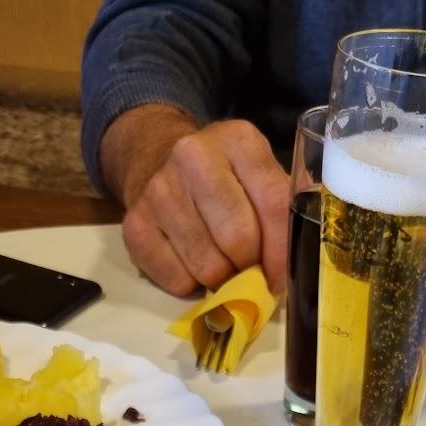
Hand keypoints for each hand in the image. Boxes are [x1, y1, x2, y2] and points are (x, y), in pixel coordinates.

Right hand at [115, 116, 288, 296]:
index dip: (281, 252)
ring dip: (220, 278)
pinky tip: (190, 263)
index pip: (273, 205)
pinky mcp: (135, 223)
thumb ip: (280, 211)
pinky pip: (176, 279)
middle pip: (238, 239)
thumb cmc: (222, 179)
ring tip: (220, 263)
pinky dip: (190, 284)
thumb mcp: (257, 175)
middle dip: (249, 265)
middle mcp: (194, 157)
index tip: (280, 277)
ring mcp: (159, 189)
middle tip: (247, 266)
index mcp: (238, 141)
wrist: (156, 160)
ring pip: (207, 266)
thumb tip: (291, 270)